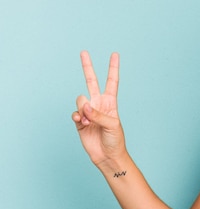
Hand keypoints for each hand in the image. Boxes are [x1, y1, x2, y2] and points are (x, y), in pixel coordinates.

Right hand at [72, 51, 125, 167]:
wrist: (108, 156)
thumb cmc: (115, 140)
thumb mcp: (112, 125)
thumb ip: (98, 114)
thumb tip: (84, 105)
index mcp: (111, 102)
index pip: (112, 81)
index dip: (113, 68)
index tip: (115, 54)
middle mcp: (99, 104)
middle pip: (91, 81)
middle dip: (87, 67)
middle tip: (83, 52)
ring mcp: (88, 112)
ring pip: (80, 100)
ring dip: (83, 110)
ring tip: (89, 121)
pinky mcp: (80, 121)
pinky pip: (74, 113)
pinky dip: (77, 116)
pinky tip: (81, 122)